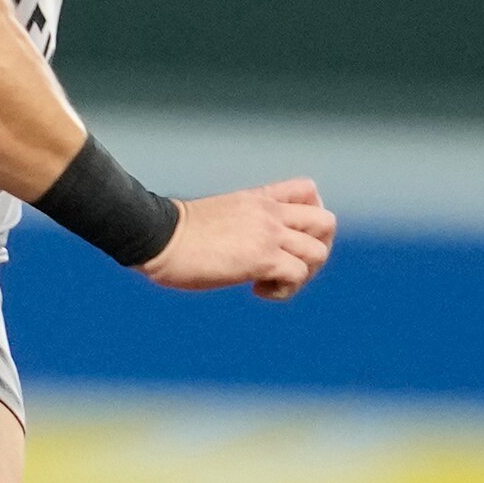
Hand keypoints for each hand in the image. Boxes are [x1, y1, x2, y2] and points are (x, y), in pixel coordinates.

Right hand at [141, 179, 334, 301]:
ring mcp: (268, 234)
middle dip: (317, 251)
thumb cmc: (175, 233)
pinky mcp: (261, 258)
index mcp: (259, 199)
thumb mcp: (218, 217)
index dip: (311, 219)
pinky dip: (284, 290)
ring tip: (271, 281)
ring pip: (318, 252)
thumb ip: (240, 225)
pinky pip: (297, 275)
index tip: (289, 239)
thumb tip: (239, 247)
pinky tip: (257, 290)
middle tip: (288, 267)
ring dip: (302, 275)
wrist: (157, 235)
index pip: (309, 192)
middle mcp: (270, 213)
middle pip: (327, 223)